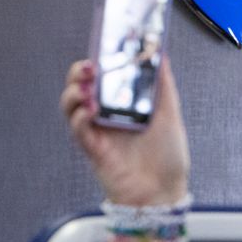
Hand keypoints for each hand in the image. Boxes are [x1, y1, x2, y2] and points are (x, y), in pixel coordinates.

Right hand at [61, 57, 189, 206]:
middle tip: (88, 68)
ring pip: (71, 106)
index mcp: (123, 105)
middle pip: (80, 88)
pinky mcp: (92, 149)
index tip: (101, 49)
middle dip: (78, 74)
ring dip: (74, 93)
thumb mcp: (170, 114)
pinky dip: (79, 117)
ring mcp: (97, 132)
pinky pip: (78, 129)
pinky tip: (89, 111)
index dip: (97, 62)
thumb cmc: (167, 158)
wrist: (162, 192)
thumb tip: (162, 56)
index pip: (102, 77)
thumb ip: (162, 86)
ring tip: (86, 89)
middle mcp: (106, 116)